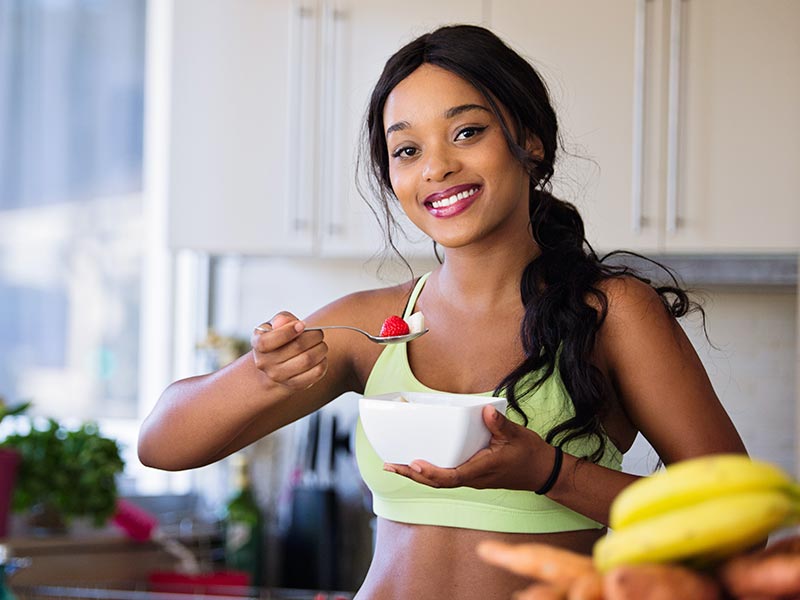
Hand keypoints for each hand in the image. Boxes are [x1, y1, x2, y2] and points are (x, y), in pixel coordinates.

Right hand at [250, 311, 327, 391]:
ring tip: (321, 344)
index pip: (268, 342)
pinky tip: (320, 357)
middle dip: (314, 336)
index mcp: (258, 344)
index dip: (287, 332)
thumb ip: (281, 319)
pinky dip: (323, 362)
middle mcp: (265, 363)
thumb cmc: (278, 339)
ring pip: (308, 360)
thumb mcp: (275, 325)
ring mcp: (279, 376)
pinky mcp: (294, 385)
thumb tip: (285, 322)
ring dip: (321, 348)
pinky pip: (316, 373)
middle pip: (297, 347)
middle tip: (318, 333)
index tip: (302, 325)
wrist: (275, 366)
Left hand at [384, 405, 554, 491]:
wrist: (541, 471)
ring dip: (416, 475)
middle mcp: (472, 478)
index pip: (451, 477)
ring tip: (394, 465)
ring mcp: (471, 478)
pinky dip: (428, 472)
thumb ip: (499, 424)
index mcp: (481, 470)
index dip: (430, 473)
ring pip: (439, 482)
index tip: (413, 464)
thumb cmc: (528, 454)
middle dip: (411, 475)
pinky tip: (417, 464)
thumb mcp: (516, 435)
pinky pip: (445, 477)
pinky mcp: (471, 475)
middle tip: (389, 465)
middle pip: (436, 482)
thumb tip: (485, 411)